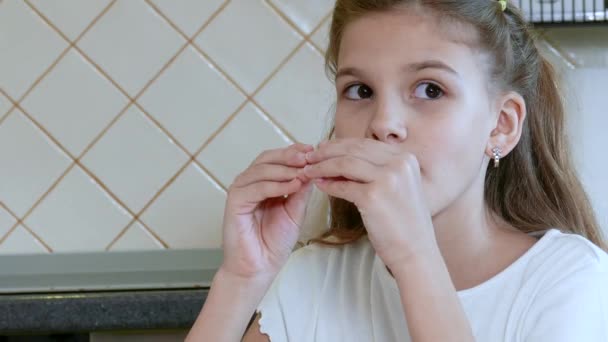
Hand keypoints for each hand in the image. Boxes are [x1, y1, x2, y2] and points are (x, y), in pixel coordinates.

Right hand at [220, 143, 313, 280]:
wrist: (260, 267)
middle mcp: (249, 183)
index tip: (313, 150)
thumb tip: (312, 168)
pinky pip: (256, 188)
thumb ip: (300, 190)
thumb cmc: (274, 242)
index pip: (276, 159)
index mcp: (262, 182)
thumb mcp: (295, 210)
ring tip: (304, 172)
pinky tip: (293, 186)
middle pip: (267, 159)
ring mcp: (240, 191)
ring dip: (284, 169)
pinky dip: (275, 185)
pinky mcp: (234, 202)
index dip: (293, 152)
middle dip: (289, 156)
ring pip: (261, 170)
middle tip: (309, 156)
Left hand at [301, 138, 436, 269]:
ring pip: (345, 163)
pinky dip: (328, 185)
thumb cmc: (406, 224)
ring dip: (322, 166)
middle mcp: (399, 164)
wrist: (417, 252)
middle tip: (309, 156)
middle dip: (327, 151)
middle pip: (354, 149)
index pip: (366, 144)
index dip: (340, 144)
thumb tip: (343, 159)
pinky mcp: (373, 197)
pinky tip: (319, 185)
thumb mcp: (399, 187)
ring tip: (308, 170)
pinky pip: (343, 186)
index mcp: (406, 158)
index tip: (323, 148)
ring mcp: (387, 179)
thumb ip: (378, 171)